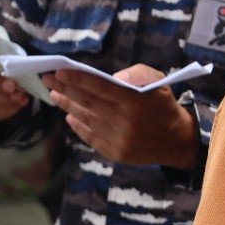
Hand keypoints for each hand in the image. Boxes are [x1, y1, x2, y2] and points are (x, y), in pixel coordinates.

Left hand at [47, 64, 196, 167]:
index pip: (100, 87)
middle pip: (88, 102)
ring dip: (68, 105)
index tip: (58, 71)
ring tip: (54, 94)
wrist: (176, 140)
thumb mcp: (158, 81)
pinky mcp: (117, 153)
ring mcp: (120, 139)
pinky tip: (69, 115)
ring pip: (86, 119)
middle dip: (65, 89)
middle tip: (47, 79)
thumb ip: (138, 73)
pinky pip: (91, 137)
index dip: (77, 79)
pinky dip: (78, 126)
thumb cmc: (162, 105)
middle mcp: (126, 121)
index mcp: (135, 101)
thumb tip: (114, 77)